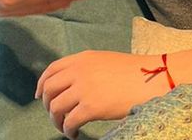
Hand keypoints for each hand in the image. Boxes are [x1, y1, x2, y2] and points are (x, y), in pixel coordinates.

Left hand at [35, 50, 169, 137]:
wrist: (152, 78)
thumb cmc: (134, 72)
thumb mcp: (104, 61)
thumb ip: (86, 69)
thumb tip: (72, 85)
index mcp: (83, 58)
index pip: (52, 69)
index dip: (42, 84)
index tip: (40, 95)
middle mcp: (79, 71)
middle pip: (49, 89)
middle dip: (47, 105)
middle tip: (54, 115)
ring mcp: (84, 88)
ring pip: (55, 108)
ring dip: (57, 121)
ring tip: (65, 127)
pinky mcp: (91, 107)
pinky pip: (69, 122)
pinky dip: (68, 131)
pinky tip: (75, 134)